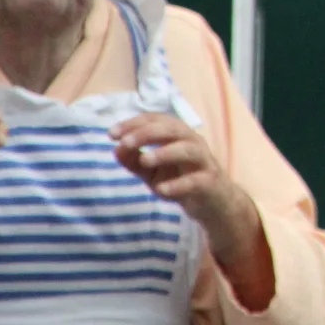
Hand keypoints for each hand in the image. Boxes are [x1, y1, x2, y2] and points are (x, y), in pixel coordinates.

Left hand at [114, 112, 276, 309]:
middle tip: (125, 143)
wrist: (213, 204)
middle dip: (148, 133)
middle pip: (174, 129)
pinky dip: (179, 184)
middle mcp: (193, 143)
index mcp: (178, 136)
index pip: (158, 120)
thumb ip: (135, 161)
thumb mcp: (152, 172)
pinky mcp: (211, 183)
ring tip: (145, 160)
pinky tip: (161, 190)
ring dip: (165, 152)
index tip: (112, 134)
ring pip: (189, 149)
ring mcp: (204, 162)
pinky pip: (196, 180)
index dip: (135, 123)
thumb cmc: (180, 180)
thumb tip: (116, 149)